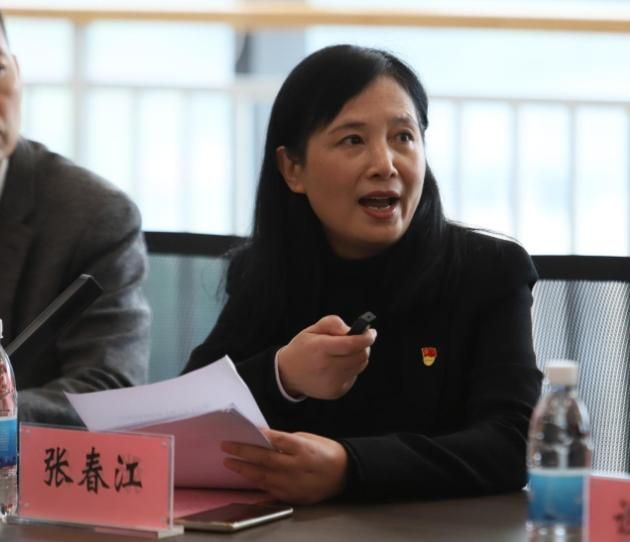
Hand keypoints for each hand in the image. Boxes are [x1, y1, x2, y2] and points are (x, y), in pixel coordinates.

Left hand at [222, 429, 348, 504]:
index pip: (274, 439)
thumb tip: (265, 439)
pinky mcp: (293, 496)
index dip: (257, 435)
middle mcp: (296, 466)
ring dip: (245, 470)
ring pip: (263, 477)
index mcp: (302, 447)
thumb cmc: (325, 452)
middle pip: (264, 459)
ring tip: (231, 463)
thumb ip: (286, 440)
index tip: (243, 430)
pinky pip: (270, 489)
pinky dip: (257, 483)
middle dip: (242, 452)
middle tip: (226, 447)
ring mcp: (293, 483)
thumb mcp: (307, 438)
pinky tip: (247, 478)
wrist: (344, 473)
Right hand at [278, 315, 376, 398]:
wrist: (288, 374)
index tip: (371, 332)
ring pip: (360, 366)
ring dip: (359, 357)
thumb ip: (332, 323)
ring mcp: (332, 382)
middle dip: (365, 346)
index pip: (351, 344)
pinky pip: (353, 376)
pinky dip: (351, 368)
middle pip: (360, 356)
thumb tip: (351, 329)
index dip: (366, 337)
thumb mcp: (312, 329)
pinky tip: (339, 365)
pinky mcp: (336, 392)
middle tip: (360, 340)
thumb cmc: (302, 349)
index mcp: (320, 348)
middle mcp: (327, 367)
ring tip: (347, 352)